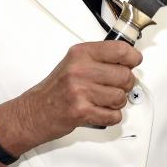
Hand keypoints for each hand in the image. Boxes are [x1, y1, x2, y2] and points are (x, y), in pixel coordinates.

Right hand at [6, 41, 141, 144]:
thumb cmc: (56, 89)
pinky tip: (99, 112)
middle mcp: (80, 70)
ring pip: (121, 97)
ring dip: (118, 102)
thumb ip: (99, 58)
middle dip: (126, 85)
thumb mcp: (74, 63)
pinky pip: (113, 115)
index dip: (133, 58)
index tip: (134, 62)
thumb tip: (130, 58)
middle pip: (125, 75)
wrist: (33, 112)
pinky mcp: (81, 111)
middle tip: (117, 87)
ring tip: (104, 101)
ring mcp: (80, 91)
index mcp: (81, 53)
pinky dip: (111, 117)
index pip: (120, 50)